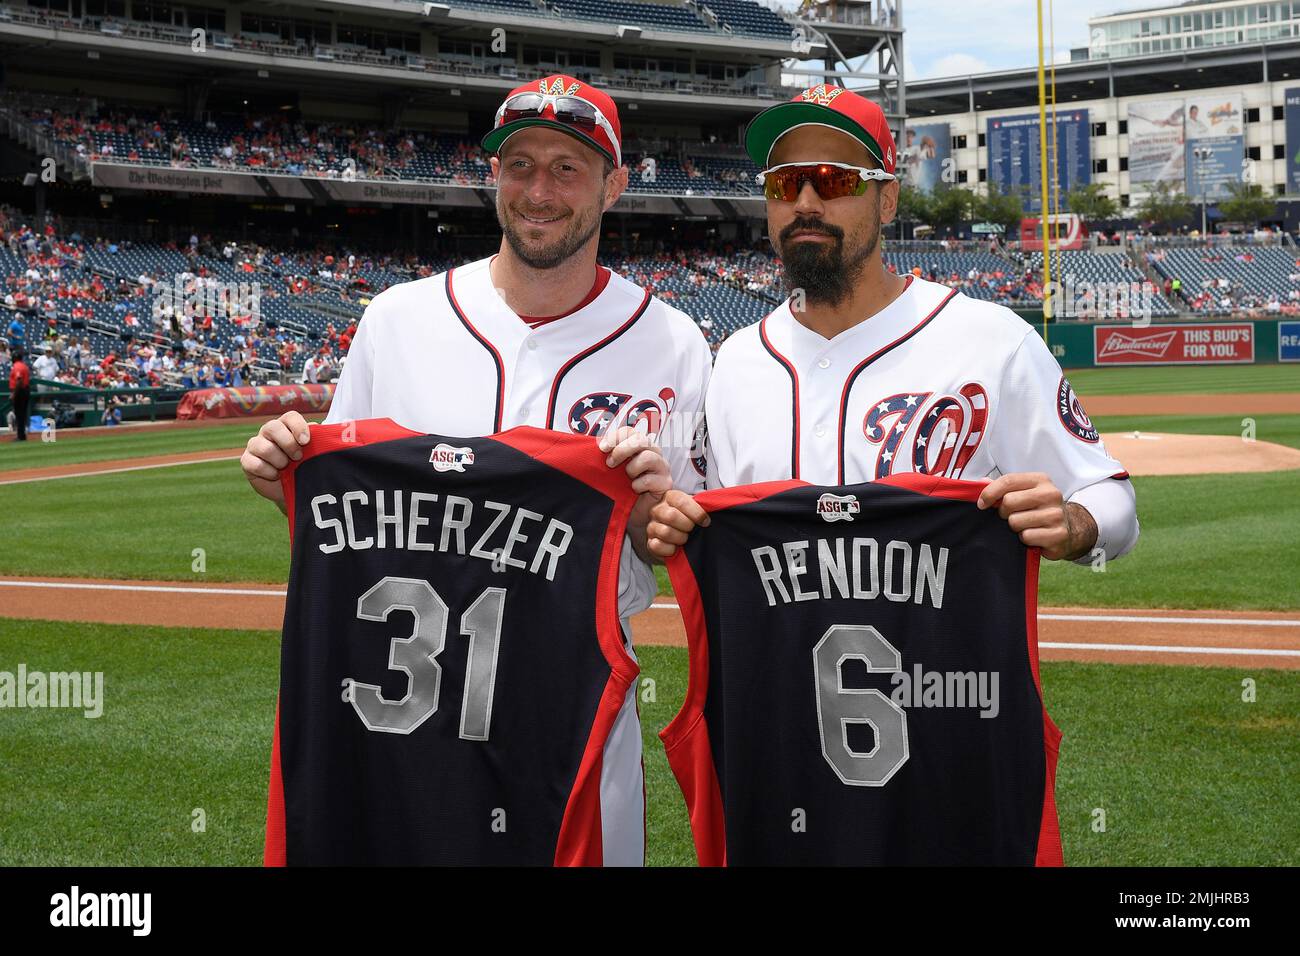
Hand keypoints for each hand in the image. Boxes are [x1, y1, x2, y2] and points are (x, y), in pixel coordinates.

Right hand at [241, 411, 311, 513]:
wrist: (293, 490)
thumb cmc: (304, 467)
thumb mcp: (314, 454)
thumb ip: (318, 440)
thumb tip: (321, 429)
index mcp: (287, 426)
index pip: (290, 417)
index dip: (298, 427)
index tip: (306, 441)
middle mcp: (268, 432)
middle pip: (273, 427)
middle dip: (288, 444)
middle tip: (298, 457)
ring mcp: (255, 445)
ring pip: (263, 447)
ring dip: (279, 460)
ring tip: (286, 468)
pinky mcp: (247, 461)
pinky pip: (255, 464)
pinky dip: (269, 472)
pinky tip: (275, 475)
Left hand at [599, 426, 671, 562]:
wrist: (632, 514)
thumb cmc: (622, 490)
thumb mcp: (611, 471)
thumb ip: (607, 456)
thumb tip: (592, 446)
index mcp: (639, 445)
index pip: (629, 431)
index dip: (615, 437)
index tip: (602, 448)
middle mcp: (652, 452)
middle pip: (640, 439)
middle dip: (622, 450)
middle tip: (610, 464)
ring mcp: (662, 467)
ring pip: (648, 457)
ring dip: (632, 469)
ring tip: (627, 479)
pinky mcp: (666, 483)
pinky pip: (650, 479)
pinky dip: (638, 485)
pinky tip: (634, 491)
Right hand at [645, 490, 709, 560]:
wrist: (678, 537)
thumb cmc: (690, 521)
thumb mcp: (697, 509)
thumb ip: (705, 504)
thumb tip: (719, 503)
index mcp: (670, 497)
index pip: (681, 501)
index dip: (696, 513)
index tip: (705, 522)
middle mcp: (658, 509)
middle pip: (671, 516)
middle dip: (687, 526)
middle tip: (692, 530)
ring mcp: (652, 525)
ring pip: (665, 531)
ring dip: (680, 538)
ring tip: (685, 539)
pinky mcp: (649, 541)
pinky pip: (657, 545)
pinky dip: (670, 549)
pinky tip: (675, 547)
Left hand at [977, 472, 1097, 560]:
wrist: (1068, 529)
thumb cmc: (1038, 509)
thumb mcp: (1024, 493)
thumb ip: (1003, 487)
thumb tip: (981, 482)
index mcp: (1041, 480)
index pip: (1008, 480)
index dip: (989, 493)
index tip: (982, 504)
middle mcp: (1051, 494)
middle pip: (1009, 502)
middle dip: (1004, 512)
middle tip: (1011, 516)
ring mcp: (1056, 514)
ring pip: (1015, 521)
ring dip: (1015, 527)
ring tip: (1025, 526)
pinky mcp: (1058, 534)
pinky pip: (1026, 536)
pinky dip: (1025, 539)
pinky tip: (1034, 536)